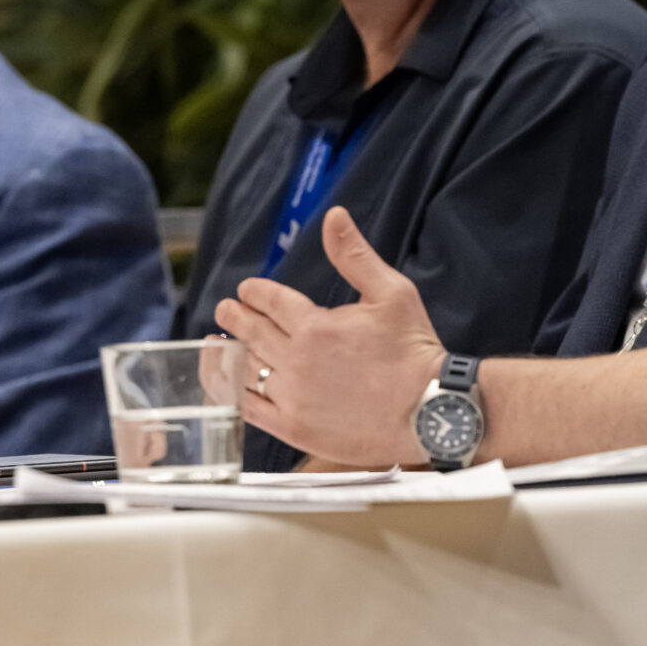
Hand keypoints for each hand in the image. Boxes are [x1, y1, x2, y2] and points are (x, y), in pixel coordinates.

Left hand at [216, 207, 447, 466]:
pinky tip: (224, 383)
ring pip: (244, 369)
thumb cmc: (415, 352)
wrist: (428, 412)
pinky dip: (230, 393)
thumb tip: (334, 217)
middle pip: (251, 332)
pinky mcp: (294, 428)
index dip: (254, 292)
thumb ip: (355, 256)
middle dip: (234, 316)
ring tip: (218, 342)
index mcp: (315, 325)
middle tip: (224, 309)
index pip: (269, 301)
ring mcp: (292, 397)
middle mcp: (296, 360)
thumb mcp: (391, 293)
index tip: (247, 290)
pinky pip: (247, 409)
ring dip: (226, 352)